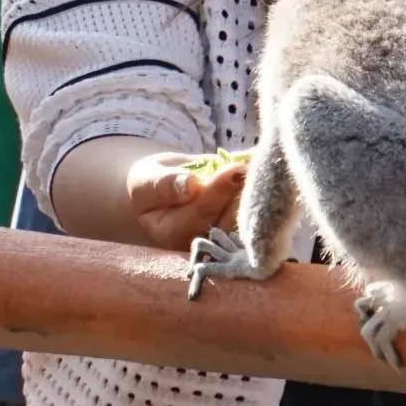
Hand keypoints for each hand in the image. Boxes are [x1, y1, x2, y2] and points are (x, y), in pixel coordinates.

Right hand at [124, 151, 248, 251]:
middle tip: (255, 163)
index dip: (219, 189)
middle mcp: (197, 242)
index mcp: (170, 232)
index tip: (235, 166)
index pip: (201, 212)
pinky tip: (259, 170)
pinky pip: (251, 214)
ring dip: (253, 191)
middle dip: (242, 190)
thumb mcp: (146, 179)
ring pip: (244, 218)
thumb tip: (190, 184)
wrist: (159, 192)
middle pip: (228, 217)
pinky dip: (257, 191)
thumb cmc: (149, 185)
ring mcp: (219, 240)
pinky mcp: (235, 232)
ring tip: (259, 165)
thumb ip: (164, 184)